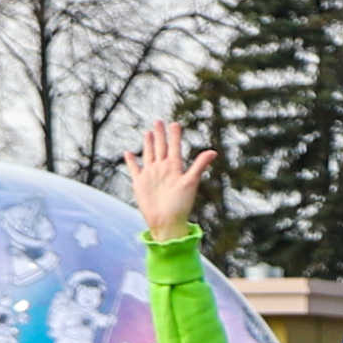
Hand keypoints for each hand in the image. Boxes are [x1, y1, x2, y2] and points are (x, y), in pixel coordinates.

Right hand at [126, 119, 208, 238]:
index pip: (175, 147)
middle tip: (159, 121)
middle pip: (161, 147)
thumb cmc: (181, 204)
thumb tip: (213, 151)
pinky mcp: (140, 183)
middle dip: (160, 134)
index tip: (175, 123)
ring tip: (148, 132)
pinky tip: (128, 152)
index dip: (174, 136)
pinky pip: (134, 168)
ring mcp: (151, 175)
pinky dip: (131, 161)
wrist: (166, 221)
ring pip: (149, 154)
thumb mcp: (191, 182)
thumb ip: (199, 165)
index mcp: (175, 168)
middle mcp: (162, 169)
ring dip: (148, 144)